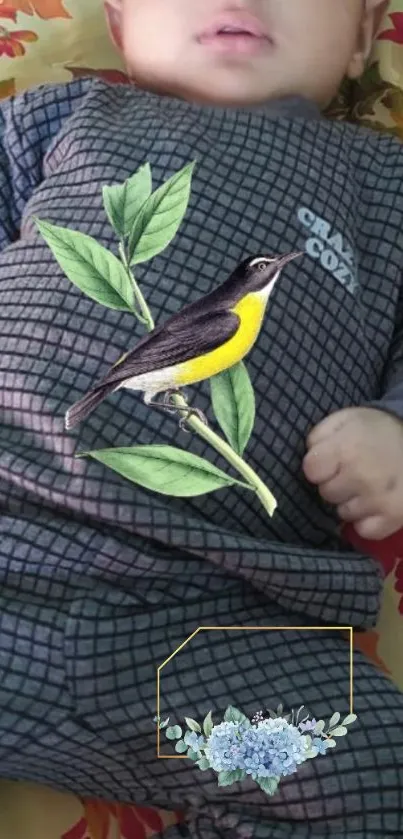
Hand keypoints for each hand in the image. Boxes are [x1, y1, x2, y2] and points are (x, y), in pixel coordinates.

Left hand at [303, 407, 402, 540]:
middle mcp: (361, 477)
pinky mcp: (393, 518)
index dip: (320, 464)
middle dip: (336, 483)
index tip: (333, 460)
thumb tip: (310, 454)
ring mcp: (377, 501)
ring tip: (368, 486)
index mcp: (347, 449)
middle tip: (355, 472)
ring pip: (344, 512)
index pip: (311, 470)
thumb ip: (322, 434)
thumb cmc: (382, 431)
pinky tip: (376, 504)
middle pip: (326, 493)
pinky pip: (364, 530)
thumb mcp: (348, 419)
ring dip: (352, 502)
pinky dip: (368, 521)